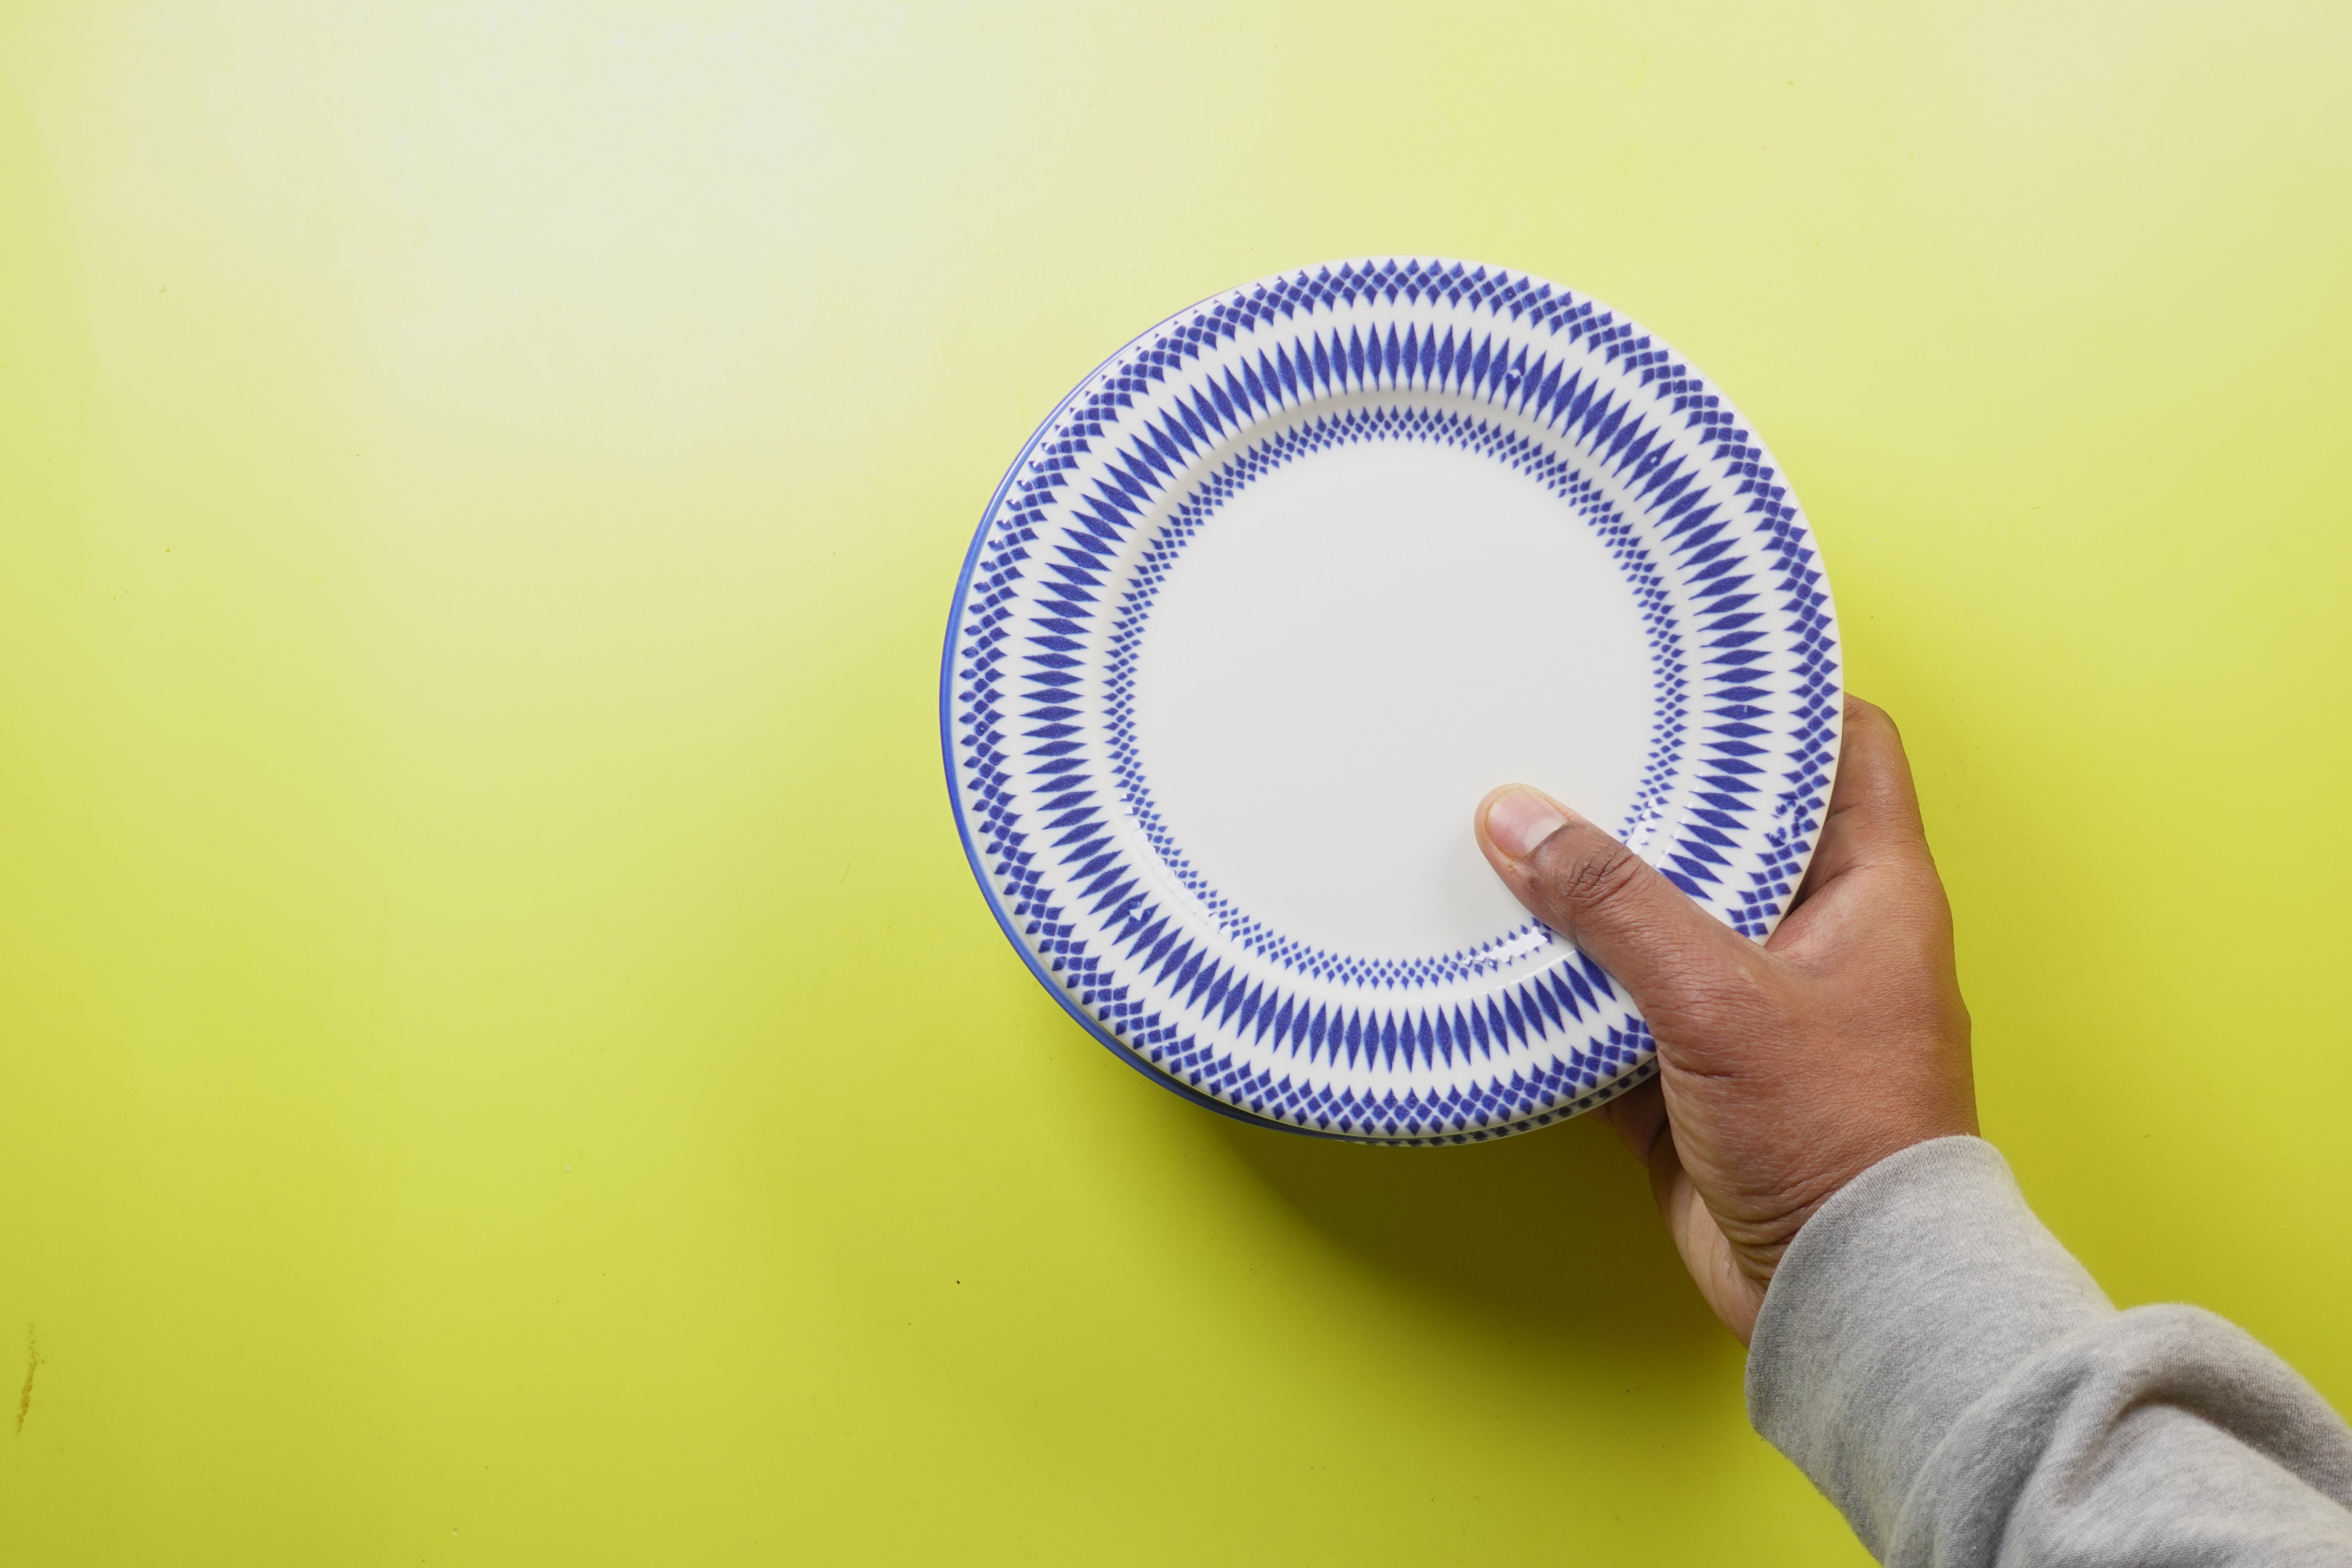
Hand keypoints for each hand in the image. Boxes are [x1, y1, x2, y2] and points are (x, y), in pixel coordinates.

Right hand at [1473, 697, 1976, 1343]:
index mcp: (1872, 890)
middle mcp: (1819, 935)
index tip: (1705, 662)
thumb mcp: (1719, 997)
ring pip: (1668, 916)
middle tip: (1574, 737)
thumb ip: (1614, 906)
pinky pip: (1622, 1004)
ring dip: (1599, 894)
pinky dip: (1570, 986)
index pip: (1848, 749)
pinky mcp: (1699, 1070)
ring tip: (1517, 832)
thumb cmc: (1838, 1140)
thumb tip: (1516, 819)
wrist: (1843, 1293)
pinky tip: (1506, 955)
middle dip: (1656, 792)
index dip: (1787, 697)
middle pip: (1737, 827)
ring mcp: (1756, 1004)